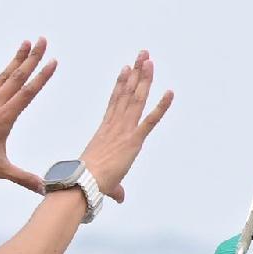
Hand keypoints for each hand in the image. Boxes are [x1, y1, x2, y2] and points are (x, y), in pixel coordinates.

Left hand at [0, 41, 57, 191]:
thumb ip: (23, 178)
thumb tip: (44, 188)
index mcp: (3, 119)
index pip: (28, 93)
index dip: (42, 77)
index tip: (54, 61)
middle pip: (17, 77)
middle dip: (32, 58)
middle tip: (43, 40)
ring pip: (2, 77)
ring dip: (15, 59)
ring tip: (26, 42)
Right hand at [76, 52, 173, 200]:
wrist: (83, 183)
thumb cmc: (87, 184)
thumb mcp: (106, 184)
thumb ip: (116, 188)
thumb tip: (120, 198)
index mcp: (105, 131)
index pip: (115, 102)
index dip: (122, 84)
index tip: (126, 69)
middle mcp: (115, 126)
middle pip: (127, 94)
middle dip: (136, 73)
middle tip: (142, 55)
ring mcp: (124, 131)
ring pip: (136, 99)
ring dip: (144, 79)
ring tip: (149, 61)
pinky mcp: (134, 141)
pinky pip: (150, 120)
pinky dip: (161, 106)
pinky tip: (170, 92)